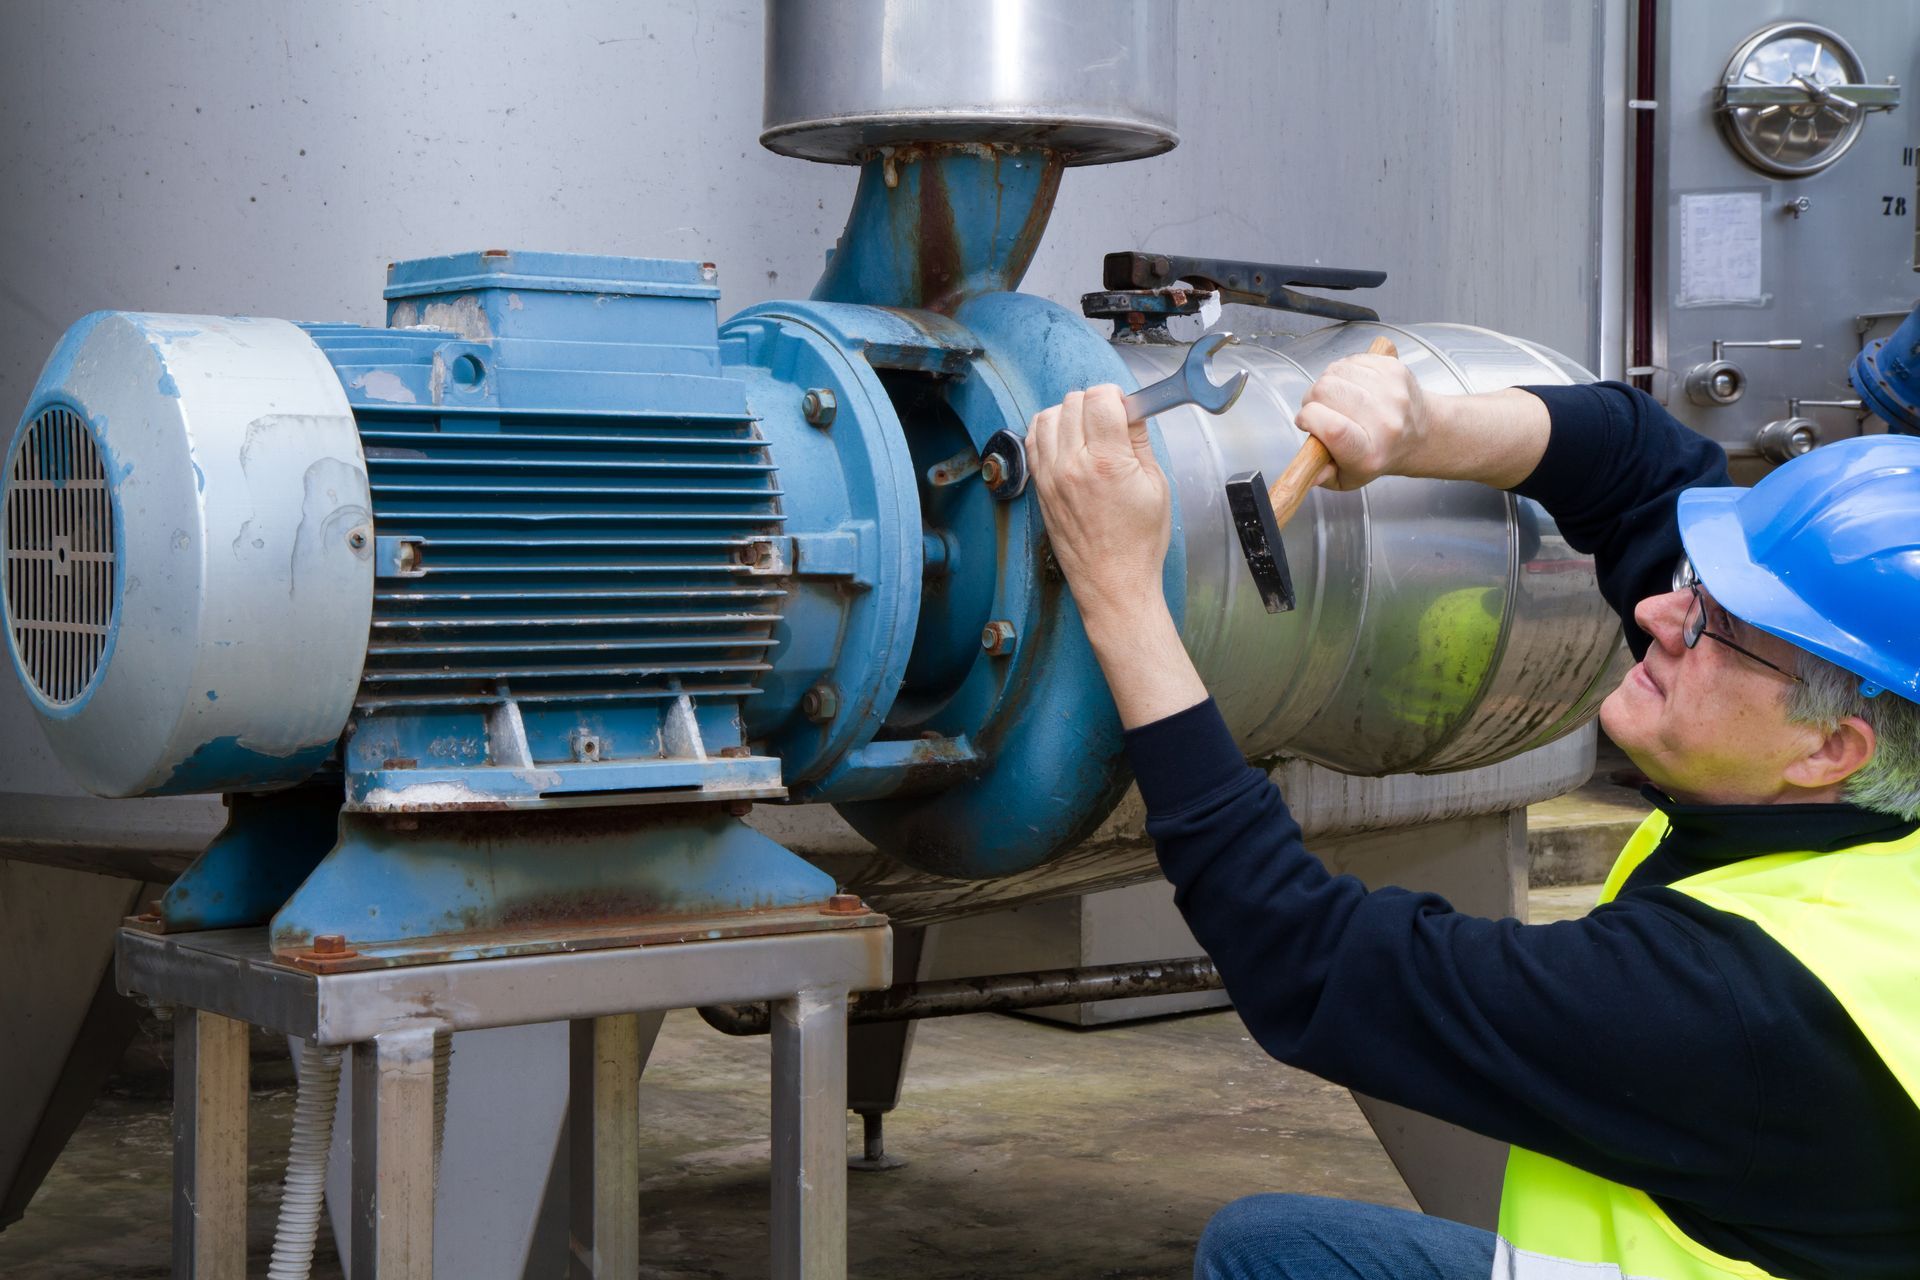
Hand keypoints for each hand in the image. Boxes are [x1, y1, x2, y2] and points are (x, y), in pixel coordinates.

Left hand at [1028, 385, 1171, 621]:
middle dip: (1095, 403)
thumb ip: (1139, 441)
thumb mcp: (1156, 485)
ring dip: (1068, 414)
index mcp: (1106, 462)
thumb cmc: (1138, 542)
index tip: (1125, 408)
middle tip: (1111, 422)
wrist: (1112, 582)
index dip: (1116, 396)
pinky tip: (1066, 442)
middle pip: (1073, 402)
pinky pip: (1032, 441)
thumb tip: (1131, 411)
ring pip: (1047, 416)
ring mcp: (1050, 476)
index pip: (1100, 397)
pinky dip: (1047, 433)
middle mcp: (1072, 465)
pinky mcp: (1039, 487)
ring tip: (1087, 431)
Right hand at [1294, 352, 1429, 489]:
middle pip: (1326, 390)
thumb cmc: (1379, 455)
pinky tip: (1352, 386)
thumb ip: (1322, 476)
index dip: (1309, 419)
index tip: (1306, 422)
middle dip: (1312, 398)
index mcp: (1370, 453)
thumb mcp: (1347, 478)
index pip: (1334, 428)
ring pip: (1334, 370)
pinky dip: (1344, 371)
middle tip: (1320, 410)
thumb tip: (1309, 472)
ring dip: (1328, 382)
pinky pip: (1350, 359)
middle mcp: (1386, 421)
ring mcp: (1392, 391)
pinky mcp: (1394, 368)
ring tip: (1338, 398)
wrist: (1420, 434)